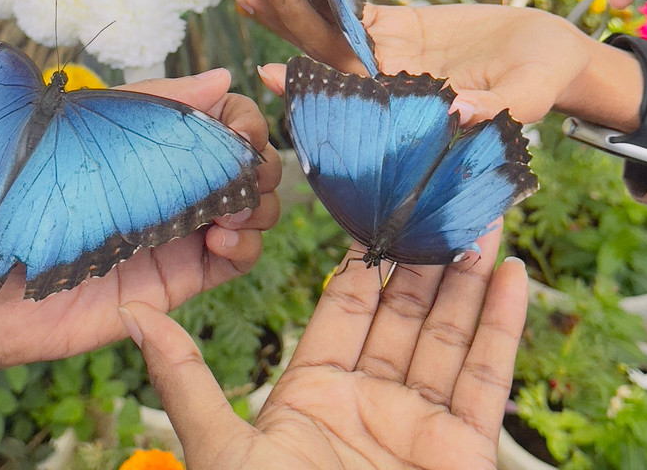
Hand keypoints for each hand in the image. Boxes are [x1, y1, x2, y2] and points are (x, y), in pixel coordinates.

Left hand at [0, 68, 280, 403]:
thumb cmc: (25, 192)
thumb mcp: (91, 127)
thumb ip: (159, 105)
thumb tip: (223, 77)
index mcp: (155, 141)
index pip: (226, 122)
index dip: (246, 123)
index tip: (241, 133)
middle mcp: (175, 182)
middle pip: (249, 166)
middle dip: (260, 164)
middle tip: (244, 173)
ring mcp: (182, 229)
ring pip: (254, 210)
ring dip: (260, 204)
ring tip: (230, 211)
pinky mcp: (182, 277)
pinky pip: (239, 258)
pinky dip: (247, 244)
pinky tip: (222, 237)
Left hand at [121, 227, 527, 469]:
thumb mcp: (222, 450)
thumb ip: (186, 380)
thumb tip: (133, 316)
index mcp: (311, 393)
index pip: (344, 308)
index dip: (363, 260)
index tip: (377, 209)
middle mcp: (368, 401)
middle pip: (402, 313)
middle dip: (423, 258)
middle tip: (441, 201)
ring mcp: (418, 424)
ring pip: (448, 336)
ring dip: (469, 280)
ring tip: (482, 222)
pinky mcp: (462, 450)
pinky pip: (486, 378)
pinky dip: (504, 328)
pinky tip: (514, 278)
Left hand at [235, 0, 605, 126]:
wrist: (550, 55)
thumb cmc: (543, 83)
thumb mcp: (529, 98)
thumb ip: (496, 110)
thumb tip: (457, 115)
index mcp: (407, 111)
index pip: (349, 101)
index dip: (307, 87)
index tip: (269, 71)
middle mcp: (386, 85)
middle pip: (324, 55)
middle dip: (286, 23)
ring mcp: (387, 53)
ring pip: (329, 29)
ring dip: (291, 3)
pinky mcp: (396, 26)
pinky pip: (352, 7)